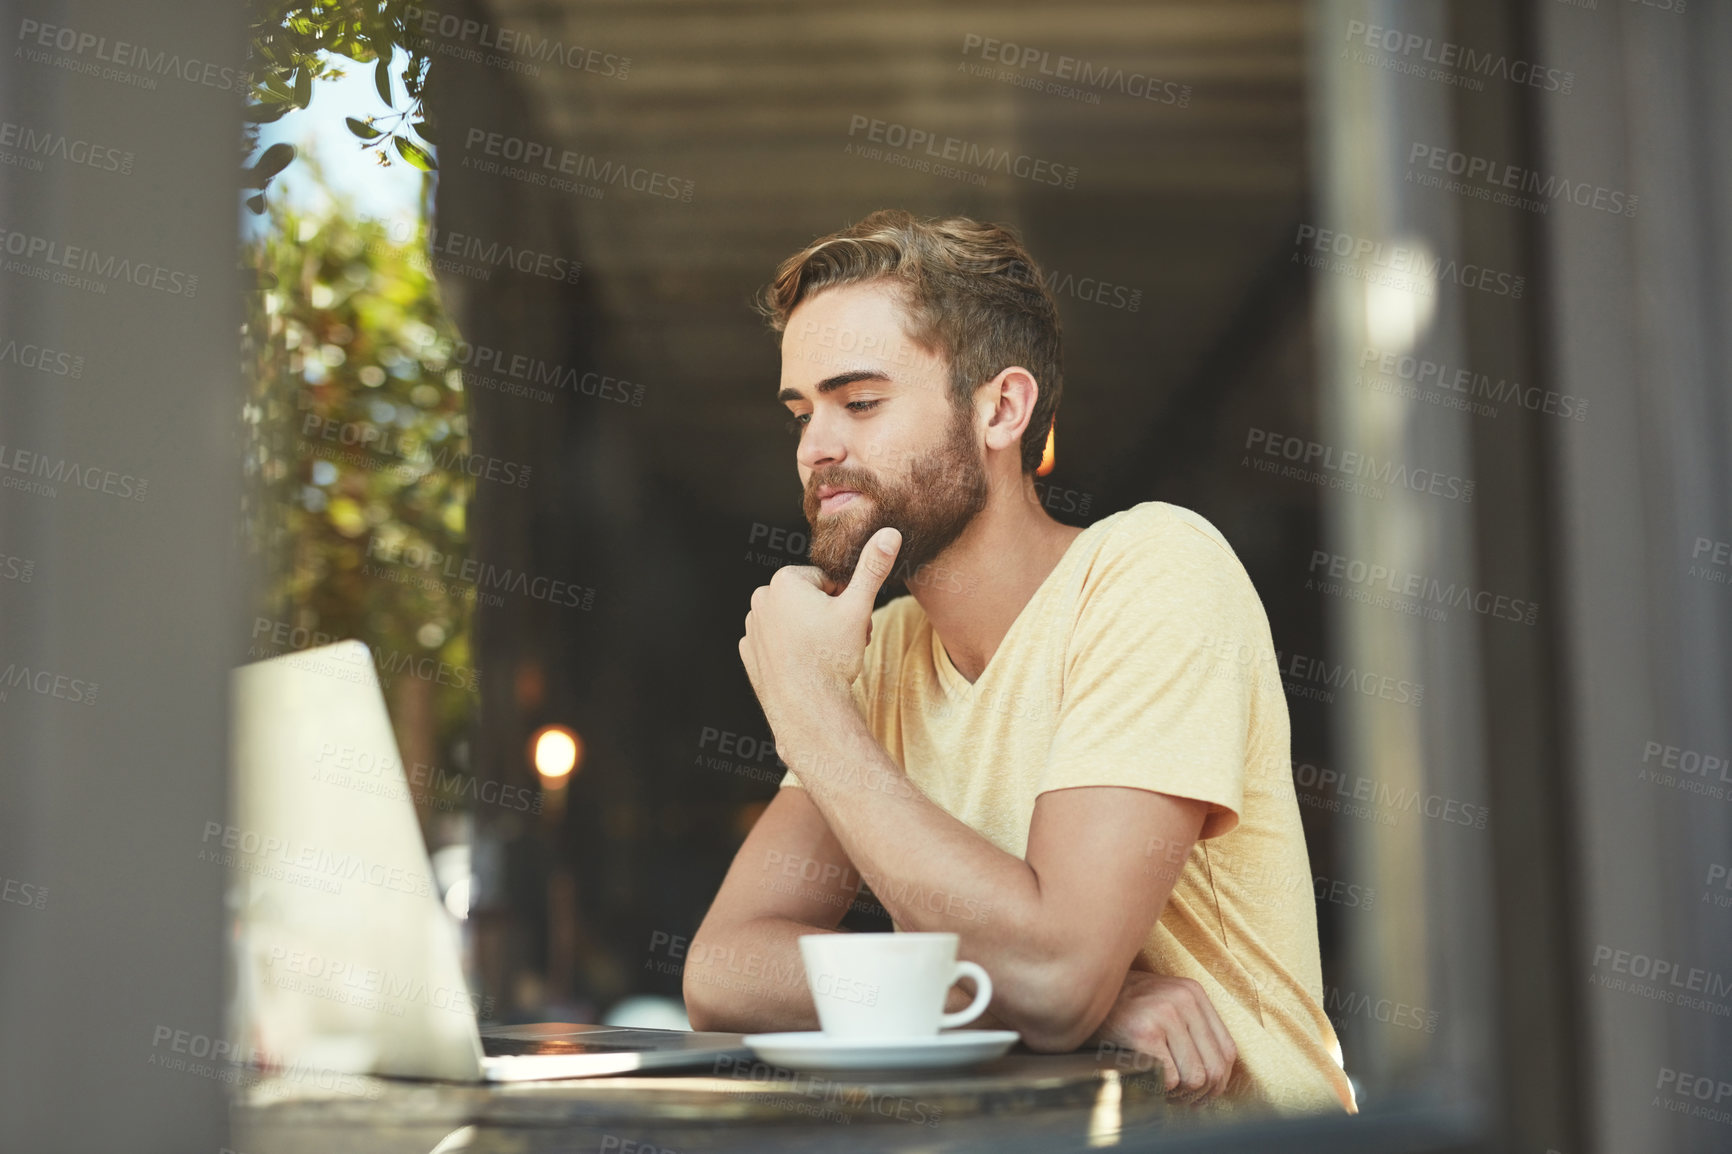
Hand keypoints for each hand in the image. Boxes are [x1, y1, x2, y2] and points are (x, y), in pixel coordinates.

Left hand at [739, 526, 900, 711]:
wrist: (808, 707)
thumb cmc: (832, 656)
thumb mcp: (858, 608)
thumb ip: (872, 568)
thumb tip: (889, 533)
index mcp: (785, 581)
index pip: (826, 582)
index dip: (845, 602)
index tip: (850, 623)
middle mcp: (762, 599)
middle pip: (809, 600)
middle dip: (829, 617)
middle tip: (842, 642)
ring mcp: (752, 627)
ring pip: (793, 621)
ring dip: (811, 632)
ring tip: (824, 657)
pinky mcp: (749, 652)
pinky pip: (776, 642)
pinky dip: (790, 650)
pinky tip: (803, 667)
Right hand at [1090, 971, 1237, 1100]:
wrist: (1077, 996)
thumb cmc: (1121, 1009)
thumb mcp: (1163, 1004)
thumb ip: (1191, 1029)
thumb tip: (1216, 1076)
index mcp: (1192, 992)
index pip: (1227, 1051)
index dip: (1218, 1081)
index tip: (1201, 1094)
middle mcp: (1183, 999)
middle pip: (1215, 1068)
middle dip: (1200, 1095)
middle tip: (1181, 1100)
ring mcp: (1163, 1014)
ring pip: (1195, 1078)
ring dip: (1179, 1095)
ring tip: (1162, 1091)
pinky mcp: (1143, 1032)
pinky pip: (1169, 1079)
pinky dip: (1160, 1090)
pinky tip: (1147, 1082)